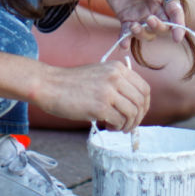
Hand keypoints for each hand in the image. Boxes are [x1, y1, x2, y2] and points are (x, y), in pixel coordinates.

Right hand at [32, 60, 150, 130]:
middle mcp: (116, 77)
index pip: (144, 88)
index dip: (144, 105)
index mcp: (118, 68)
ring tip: (116, 127)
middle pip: (141, 102)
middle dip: (138, 118)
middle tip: (128, 126)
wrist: (50, 85)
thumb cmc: (72, 82)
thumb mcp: (99, 73)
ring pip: (132, 113)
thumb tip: (133, 103)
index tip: (138, 114)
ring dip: (127, 125)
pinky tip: (107, 126)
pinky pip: (119, 121)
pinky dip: (116, 127)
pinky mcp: (100, 106)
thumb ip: (117, 82)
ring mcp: (108, 92)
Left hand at [97, 0, 185, 41]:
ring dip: (143, 34)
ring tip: (133, 26)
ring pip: (148, 33)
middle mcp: (155, 8)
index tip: (178, 36)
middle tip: (150, 19)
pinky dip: (126, 40)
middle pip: (164, 26)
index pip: (175, 11)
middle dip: (159, 27)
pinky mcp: (127, 19)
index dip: (178, 24)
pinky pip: (128, 34)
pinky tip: (123, 44)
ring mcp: (141, 15)